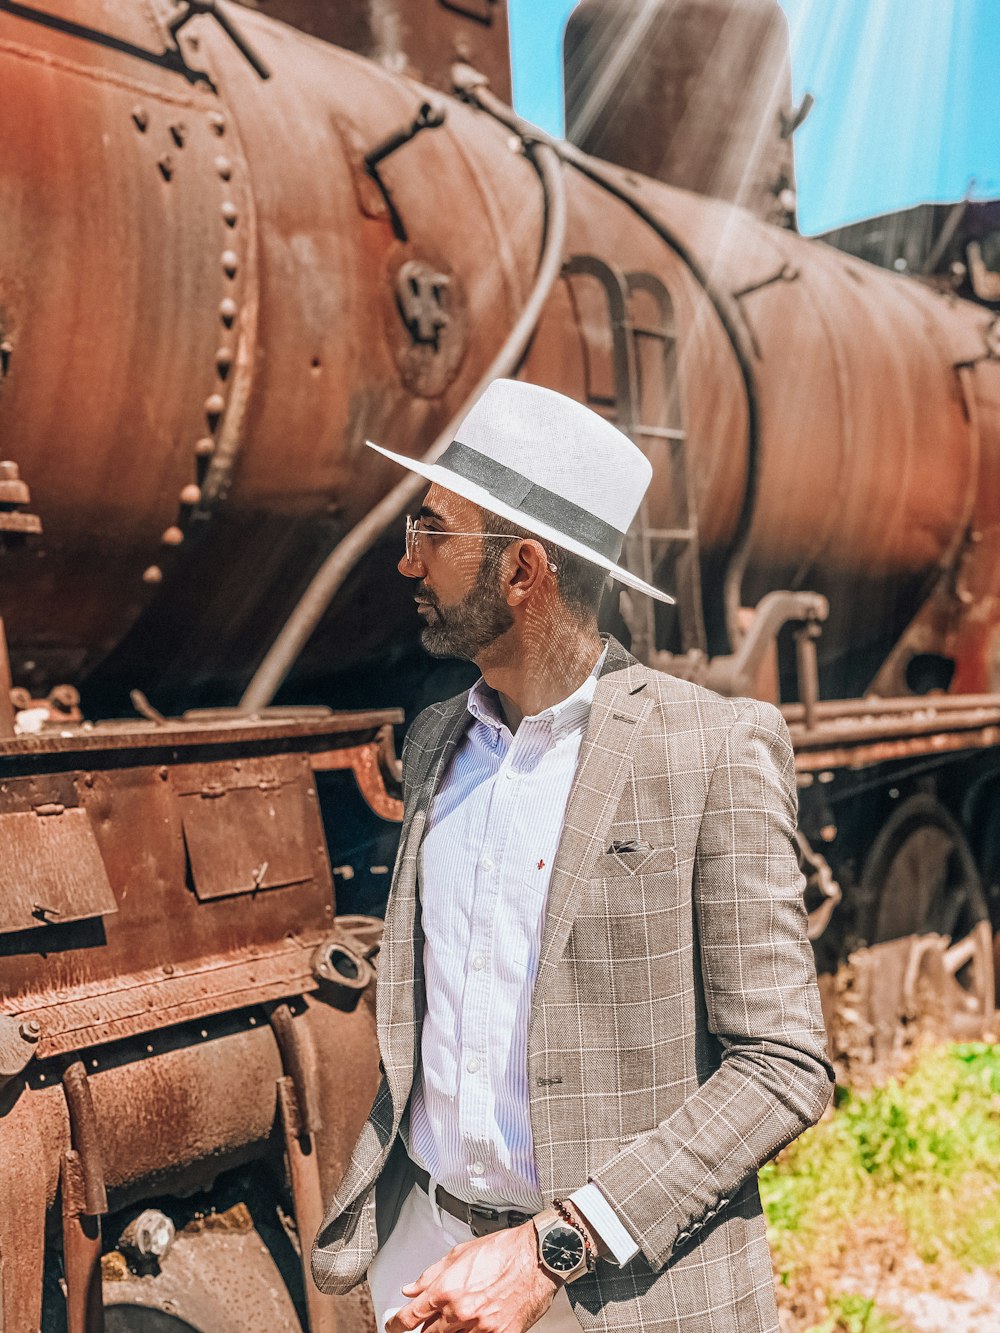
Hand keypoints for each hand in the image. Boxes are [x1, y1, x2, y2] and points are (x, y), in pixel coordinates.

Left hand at [385, 1222, 557, 1332]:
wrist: (536, 1257)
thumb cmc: (503, 1251)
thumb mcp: (459, 1254)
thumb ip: (430, 1275)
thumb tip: (411, 1289)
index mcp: (446, 1290)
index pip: (410, 1318)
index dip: (396, 1325)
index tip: (392, 1326)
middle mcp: (460, 1313)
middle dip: (426, 1328)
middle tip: (431, 1320)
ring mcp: (480, 1328)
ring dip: (449, 1331)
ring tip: (460, 1317)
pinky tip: (476, 1323)